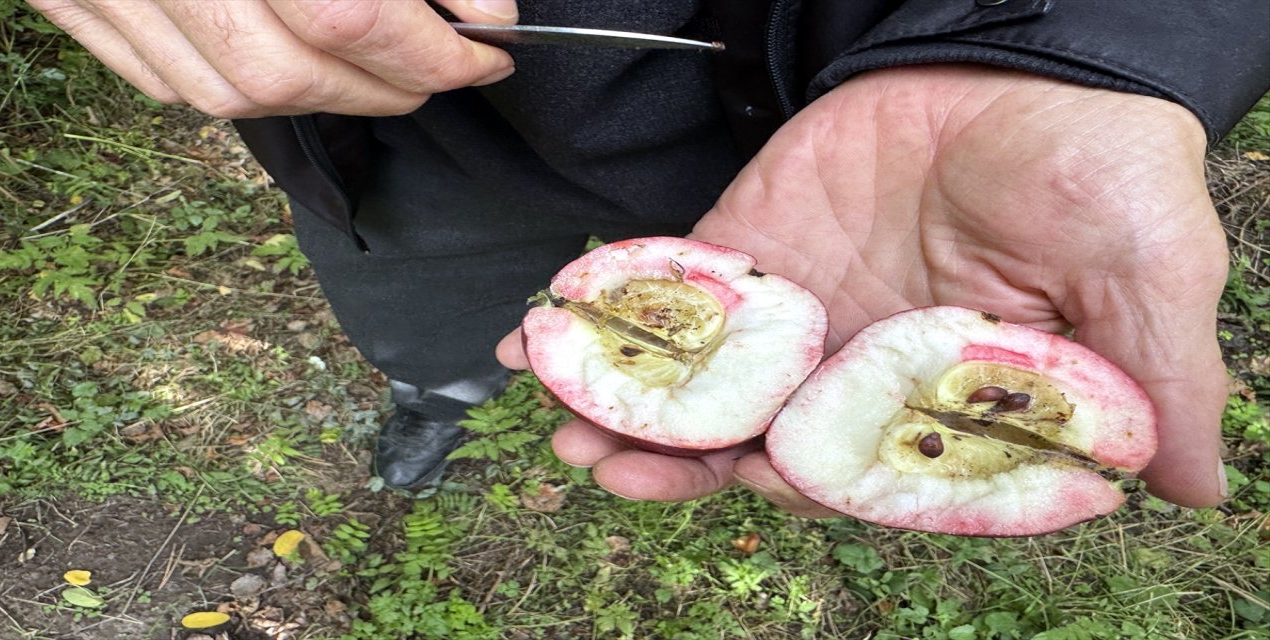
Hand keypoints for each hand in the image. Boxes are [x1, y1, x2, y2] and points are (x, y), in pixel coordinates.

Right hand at [28, 0, 517, 116]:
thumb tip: (483, 9)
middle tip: (444, 66)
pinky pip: (169, 84)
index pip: (350, 14)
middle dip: (389, 86)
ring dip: (327, 99)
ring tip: (382, 73)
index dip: (435, 50)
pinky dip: (247, 89)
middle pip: (290, 73)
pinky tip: (295, 64)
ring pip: (230, 95)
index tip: (492, 49)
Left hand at [508, 64, 1229, 513]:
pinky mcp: (753, 244)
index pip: (857, 470)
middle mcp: (857, 371)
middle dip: (675, 457)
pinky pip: (675, 285)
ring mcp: (799, 309)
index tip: (733, 483)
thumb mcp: (1149, 272)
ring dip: (623, 396)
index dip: (793, 485)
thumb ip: (1159, 381)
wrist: (1028, 57)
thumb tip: (1199, 491)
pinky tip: (549, 321)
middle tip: (597, 461)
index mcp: (936, 402)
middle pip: (753, 435)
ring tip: (555, 405)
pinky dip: (614, 302)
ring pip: (699, 377)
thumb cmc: (1101, 168)